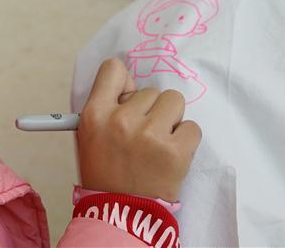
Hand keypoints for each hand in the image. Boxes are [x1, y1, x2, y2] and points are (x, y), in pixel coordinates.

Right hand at [76, 58, 201, 201]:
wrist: (122, 215)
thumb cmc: (107, 173)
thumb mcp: (92, 136)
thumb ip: (108, 106)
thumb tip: (132, 82)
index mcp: (95, 114)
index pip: (113, 69)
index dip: (124, 82)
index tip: (129, 97)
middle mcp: (121, 120)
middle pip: (151, 91)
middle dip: (151, 111)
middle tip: (143, 138)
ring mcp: (149, 135)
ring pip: (175, 101)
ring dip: (171, 120)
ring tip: (159, 144)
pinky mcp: (175, 151)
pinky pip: (193, 127)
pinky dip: (186, 140)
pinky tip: (172, 155)